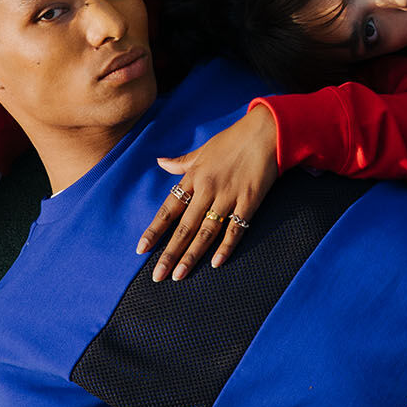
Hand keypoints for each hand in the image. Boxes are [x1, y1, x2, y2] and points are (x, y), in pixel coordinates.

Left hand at [136, 105, 278, 280]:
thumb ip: (181, 162)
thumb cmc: (232, 139)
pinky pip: (235, 228)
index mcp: (193, 177)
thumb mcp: (203, 150)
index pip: (168, 209)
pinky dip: (226, 246)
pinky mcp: (249, 201)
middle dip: (169, 253)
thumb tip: (160, 162)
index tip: (141, 249)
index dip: (154, 230)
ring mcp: (228, 196)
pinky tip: (216, 263)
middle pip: (184, 227)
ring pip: (205, 232)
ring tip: (178, 275)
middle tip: (157, 275)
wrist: (265, 131)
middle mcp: (207, 189)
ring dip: (191, 255)